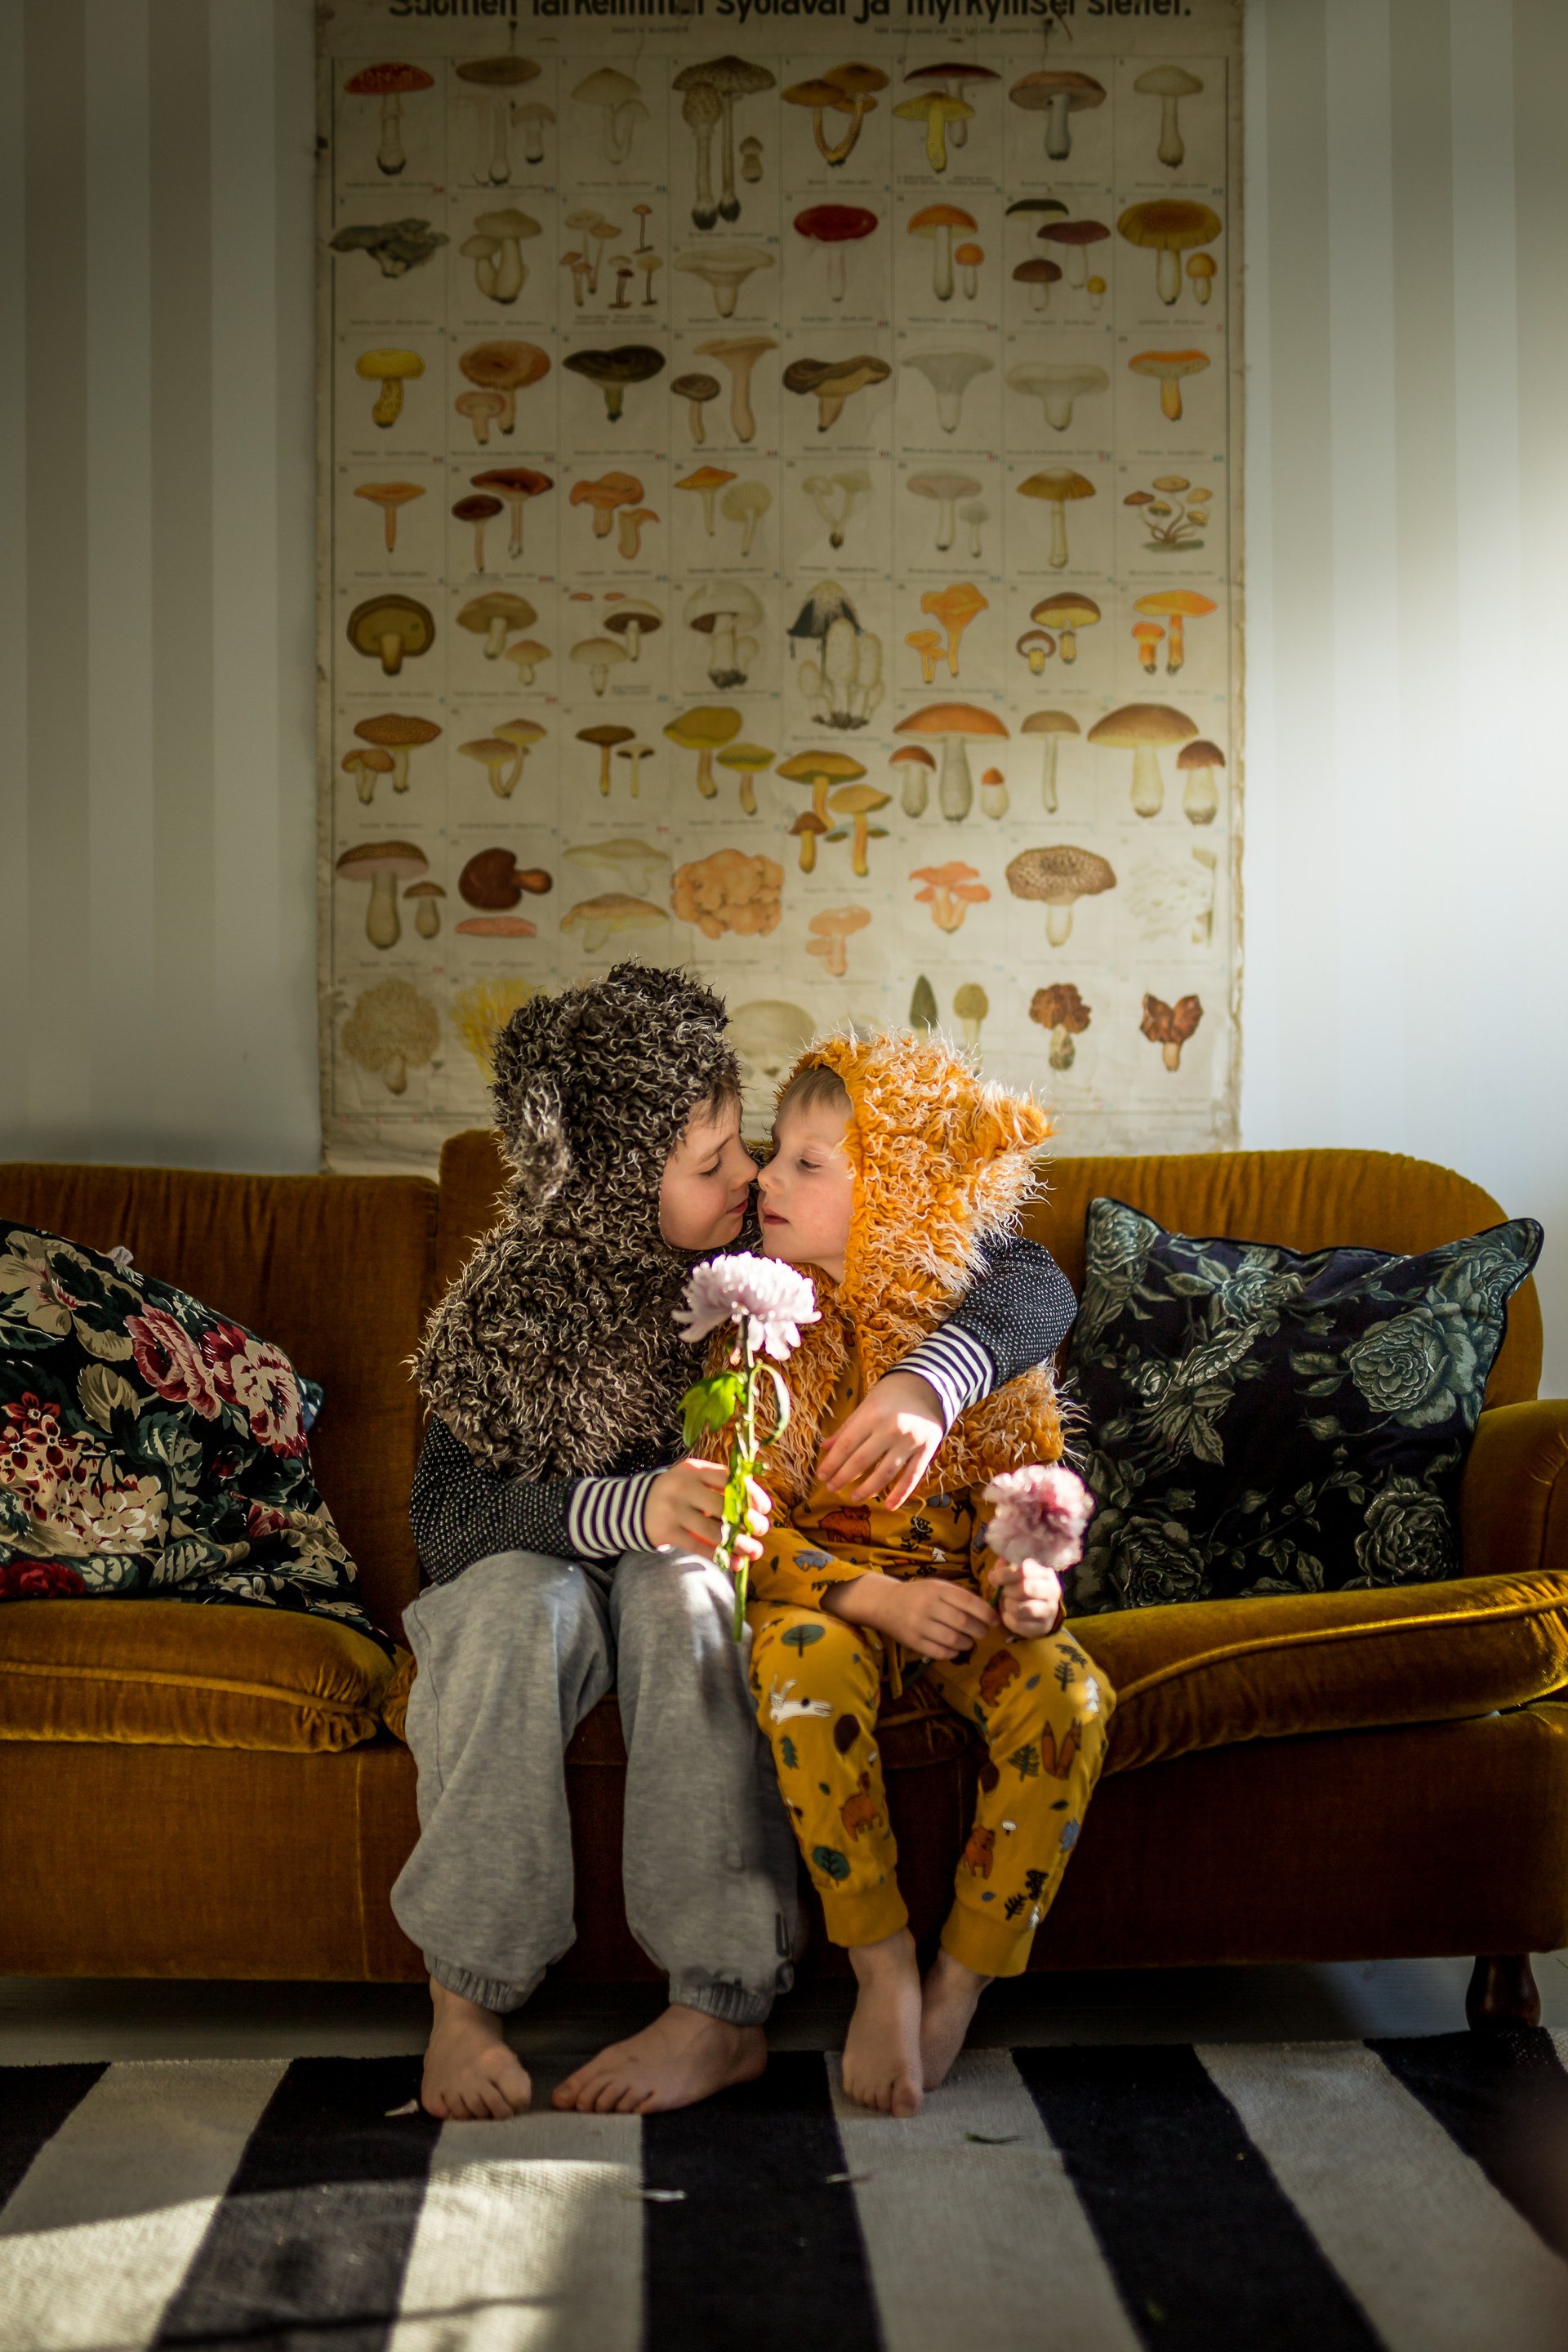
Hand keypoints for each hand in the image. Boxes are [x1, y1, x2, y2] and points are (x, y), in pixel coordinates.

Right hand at [646, 1459, 771, 1562]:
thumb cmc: (678, 1493)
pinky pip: (698, 1546)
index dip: (751, 1494)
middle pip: (723, 1506)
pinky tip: (735, 1563)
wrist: (636, 1506)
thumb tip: (757, 1506)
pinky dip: (720, 1556)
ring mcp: (673, 1509)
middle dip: (748, 1520)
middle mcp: (683, 1487)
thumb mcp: (695, 1479)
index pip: (729, 1479)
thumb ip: (721, 1486)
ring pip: (713, 1530)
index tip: (765, 1509)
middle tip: (762, 1530)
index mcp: (694, 1469)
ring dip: (739, 1544)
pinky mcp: (666, 1531)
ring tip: (755, 1552)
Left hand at [815, 1372, 944, 1509]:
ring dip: (867, 1489)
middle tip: (831, 1488)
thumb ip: (847, 1428)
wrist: (928, 1385)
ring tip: (853, 1497)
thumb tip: (825, 1448)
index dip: (832, 1463)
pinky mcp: (926, 1450)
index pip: (847, 1445)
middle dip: (843, 1477)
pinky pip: (912, 1477)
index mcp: (873, 1415)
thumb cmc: (891, 1394)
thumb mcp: (866, 1405)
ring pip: (885, 1473)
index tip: (821, 1476)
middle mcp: (891, 1429)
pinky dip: (900, 1493)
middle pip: (862, 1461)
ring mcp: (910, 1442)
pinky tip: (889, 1506)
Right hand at [827, 1571, 995, 1661]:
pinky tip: (955, 1648)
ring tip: (969, 1641)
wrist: (886, 1603)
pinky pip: (940, 1652)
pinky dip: (953, 1653)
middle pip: (963, 1623)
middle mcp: (928, 1606)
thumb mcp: (938, 1587)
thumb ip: (960, 1596)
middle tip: (982, 1632)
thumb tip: (988, 1612)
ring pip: (954, 1640)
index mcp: (937, 1589)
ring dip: (967, 1643)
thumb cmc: (919, 1594)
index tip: (995, 1620)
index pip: (968, 1601)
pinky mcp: (913, 1642)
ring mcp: (919, 1625)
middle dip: (979, 1630)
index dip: (986, 1613)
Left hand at [987, 1559, 1063, 1638]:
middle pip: (1024, 1589)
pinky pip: (1019, 1624)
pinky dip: (1008, 1619)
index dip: (1004, 1574)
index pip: (1024, 1570)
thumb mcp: (1014, 1573)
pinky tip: (1008, 1614)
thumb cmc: (1021, 1587)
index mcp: (1045, 1574)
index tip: (994, 1578)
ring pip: (1022, 1609)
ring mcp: (1049, 1611)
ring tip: (1006, 1602)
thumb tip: (995, 1574)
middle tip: (1003, 1592)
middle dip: (1007, 1590)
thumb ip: (1004, 1568)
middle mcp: (1052, 1591)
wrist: (1036, 1610)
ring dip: (1008, 1605)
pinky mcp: (1042, 1627)